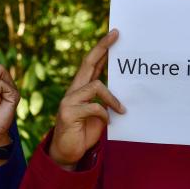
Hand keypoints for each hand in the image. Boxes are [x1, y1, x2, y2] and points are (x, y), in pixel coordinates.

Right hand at [50, 29, 124, 170]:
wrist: (67, 153)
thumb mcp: (99, 114)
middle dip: (102, 47)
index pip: (91, 63)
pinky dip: (104, 114)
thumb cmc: (84, 132)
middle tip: (116, 35)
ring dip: (112, 98)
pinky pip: (93, 106)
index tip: (114, 34)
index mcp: (81, 89)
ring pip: (96, 85)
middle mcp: (73, 90)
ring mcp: (69, 100)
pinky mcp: (68, 113)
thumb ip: (105, 101)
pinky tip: (108, 122)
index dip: (102, 48)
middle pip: (88, 63)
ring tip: (121, 111)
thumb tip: (122, 91)